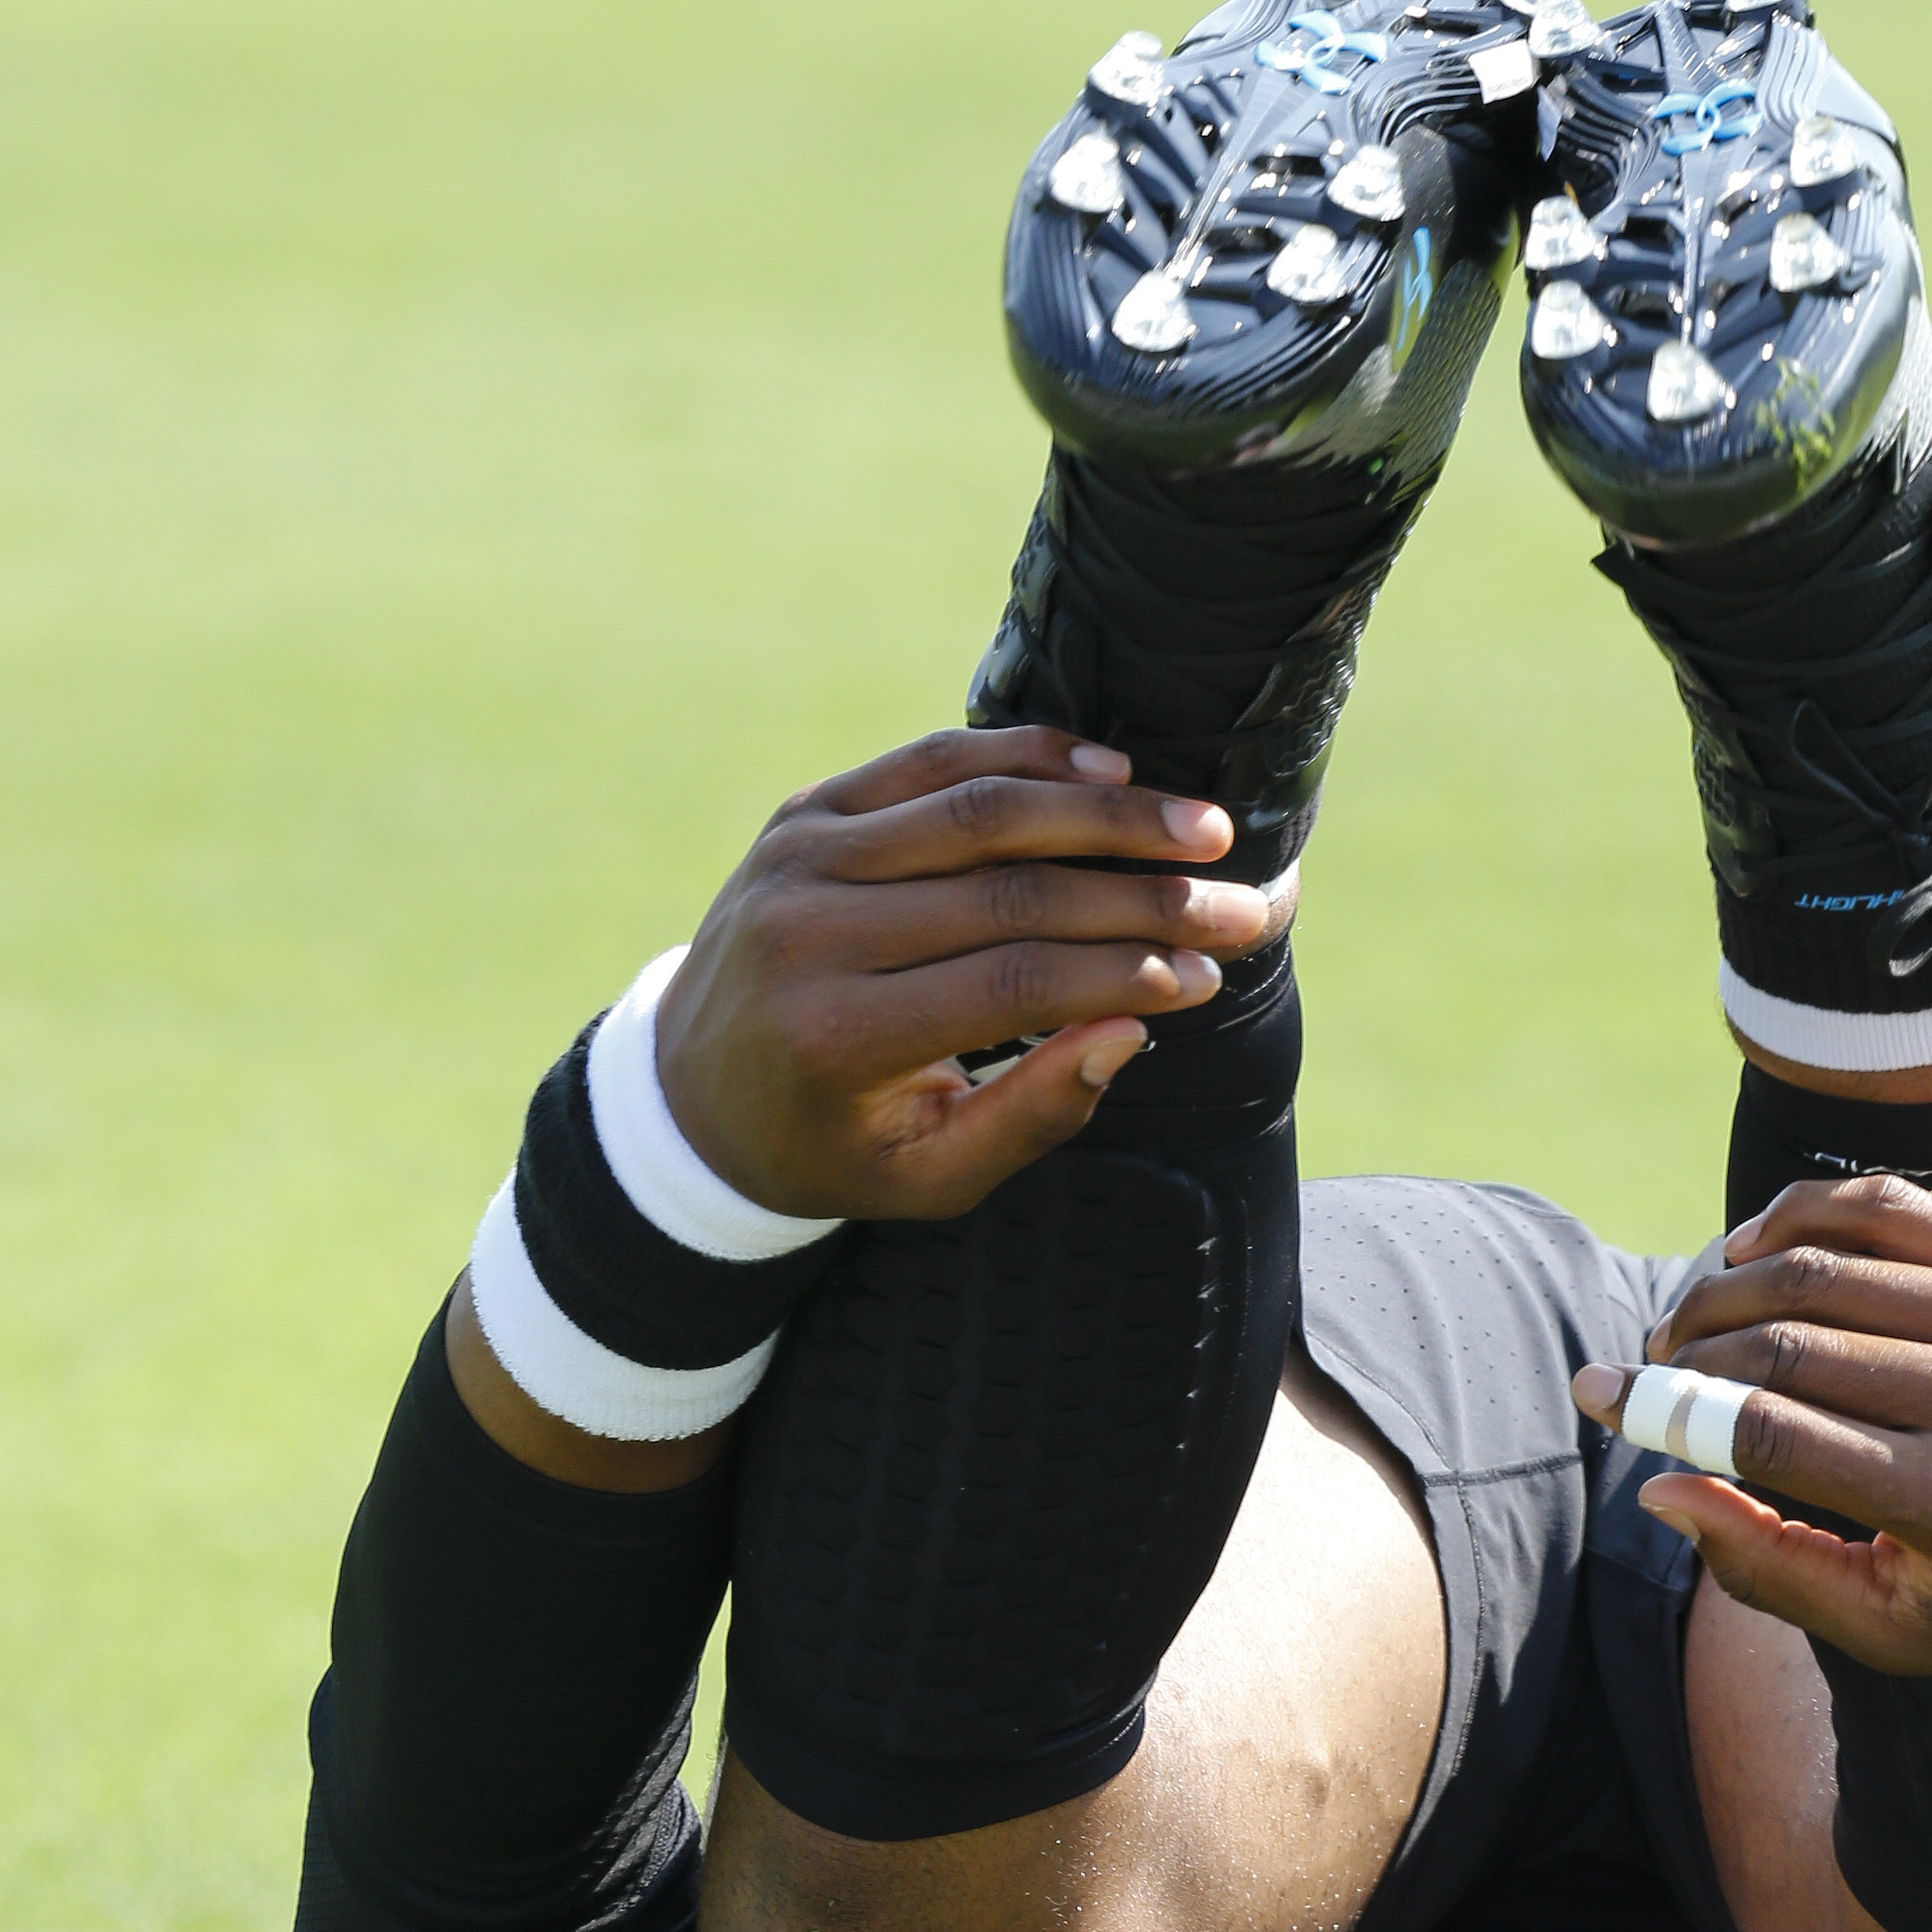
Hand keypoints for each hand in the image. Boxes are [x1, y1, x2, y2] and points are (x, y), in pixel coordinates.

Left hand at [650, 726, 1283, 1222]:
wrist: (691, 1088)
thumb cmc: (832, 1145)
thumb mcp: (926, 1175)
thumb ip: (1030, 1116)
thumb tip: (1134, 1030)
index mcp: (838, 1034)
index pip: (1014, 983)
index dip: (1125, 971)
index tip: (1209, 972)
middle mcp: (811, 931)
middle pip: (1011, 890)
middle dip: (1144, 894)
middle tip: (1240, 902)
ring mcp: (801, 856)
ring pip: (980, 809)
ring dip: (1105, 812)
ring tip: (1203, 825)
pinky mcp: (807, 811)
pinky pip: (933, 763)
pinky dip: (1027, 755)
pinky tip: (1113, 769)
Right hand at [1572, 1175, 1931, 1680]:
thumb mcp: (1909, 1630)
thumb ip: (1773, 1569)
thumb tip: (1661, 1489)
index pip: (1769, 1432)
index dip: (1665, 1411)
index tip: (1604, 1397)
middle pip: (1788, 1340)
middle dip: (1689, 1346)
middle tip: (1648, 1363)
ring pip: (1830, 1265)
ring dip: (1734, 1281)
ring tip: (1694, 1313)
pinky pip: (1899, 1210)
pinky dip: (1811, 1215)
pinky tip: (1762, 1243)